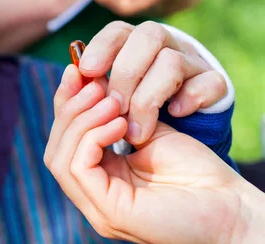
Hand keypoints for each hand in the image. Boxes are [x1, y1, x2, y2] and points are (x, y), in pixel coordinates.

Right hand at [44, 66, 248, 243]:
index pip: (63, 142)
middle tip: (92, 82)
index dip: (65, 103)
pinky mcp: (109, 213)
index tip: (75, 69)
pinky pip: (79, 167)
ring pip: (59, 158)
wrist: (229, 204)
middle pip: (54, 150)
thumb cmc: (195, 171)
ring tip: (111, 100)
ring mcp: (98, 209)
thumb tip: (89, 79)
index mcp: (99, 180)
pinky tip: (118, 121)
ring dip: (81, 120)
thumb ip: (116, 115)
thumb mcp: (147, 133)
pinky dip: (92, 137)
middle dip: (69, 108)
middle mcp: (92, 196)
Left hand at [78, 21, 226, 144]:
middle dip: (125, 74)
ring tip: (135, 131)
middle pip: (147, 35)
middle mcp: (163, 45)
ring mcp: (191, 62)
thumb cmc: (132, 109)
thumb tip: (70, 76)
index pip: (118, 30)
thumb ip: (86, 91)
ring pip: (173, 60)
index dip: (102, 46)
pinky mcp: (213, 83)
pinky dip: (190, 99)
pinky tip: (174, 116)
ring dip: (149, 97)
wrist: (181, 130)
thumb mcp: (107, 99)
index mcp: (132, 44)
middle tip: (113, 108)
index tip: (87, 71)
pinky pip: (209, 82)